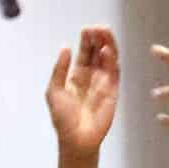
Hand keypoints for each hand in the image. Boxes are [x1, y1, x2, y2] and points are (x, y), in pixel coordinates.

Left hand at [46, 26, 119, 157]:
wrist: (76, 139)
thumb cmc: (63, 119)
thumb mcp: (54, 91)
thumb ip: (59, 69)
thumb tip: (65, 47)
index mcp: (76, 75)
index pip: (84, 52)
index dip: (86, 40)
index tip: (87, 30)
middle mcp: (92, 76)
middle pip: (98, 52)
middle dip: (99, 38)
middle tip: (98, 28)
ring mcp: (103, 83)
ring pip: (109, 59)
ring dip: (108, 45)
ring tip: (105, 33)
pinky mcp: (112, 91)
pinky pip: (114, 72)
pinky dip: (112, 61)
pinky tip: (107, 51)